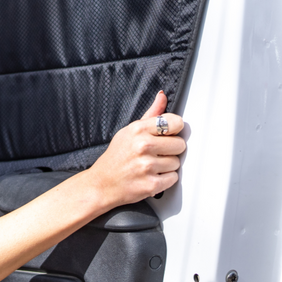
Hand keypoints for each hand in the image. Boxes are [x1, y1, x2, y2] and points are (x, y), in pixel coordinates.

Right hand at [85, 92, 185, 209]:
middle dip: (171, 150)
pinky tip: (151, 175)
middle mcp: (143, 146)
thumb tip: (162, 96)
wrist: (102, 183)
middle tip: (156, 152)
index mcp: (138, 129)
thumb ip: (150, 114)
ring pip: (177, 162)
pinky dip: (165, 179)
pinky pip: (173, 178)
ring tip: (151, 165)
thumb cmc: (116, 156)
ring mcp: (147, 166)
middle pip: (180, 144)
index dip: (174, 129)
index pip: (175, 122)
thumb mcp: (129, 130)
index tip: (167, 134)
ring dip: (167, 165)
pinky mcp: (152, 184)